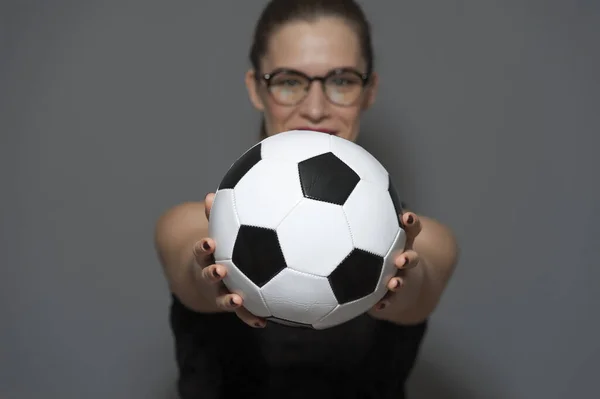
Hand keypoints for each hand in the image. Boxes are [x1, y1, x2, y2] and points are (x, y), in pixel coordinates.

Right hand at [191, 192, 265, 327]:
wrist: (203, 280)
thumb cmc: (215, 249)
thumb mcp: (213, 233)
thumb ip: (213, 216)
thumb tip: (210, 195)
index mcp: (205, 258)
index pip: (200, 251)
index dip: (202, 247)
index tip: (208, 242)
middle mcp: (209, 277)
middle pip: (207, 277)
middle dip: (212, 274)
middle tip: (220, 270)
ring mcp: (219, 293)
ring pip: (222, 298)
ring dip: (229, 300)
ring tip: (238, 299)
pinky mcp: (233, 305)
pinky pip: (242, 313)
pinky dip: (251, 317)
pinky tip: (264, 321)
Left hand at [369, 211, 421, 314]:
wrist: (403, 289)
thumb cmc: (381, 255)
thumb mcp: (378, 238)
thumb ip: (361, 220)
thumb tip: (331, 195)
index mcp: (402, 243)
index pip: (411, 229)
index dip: (410, 223)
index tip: (406, 217)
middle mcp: (405, 261)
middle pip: (412, 258)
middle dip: (409, 256)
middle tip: (402, 257)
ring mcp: (402, 280)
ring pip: (404, 281)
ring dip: (400, 282)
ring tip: (394, 283)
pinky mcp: (395, 297)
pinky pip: (391, 302)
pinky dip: (385, 303)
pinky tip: (378, 305)